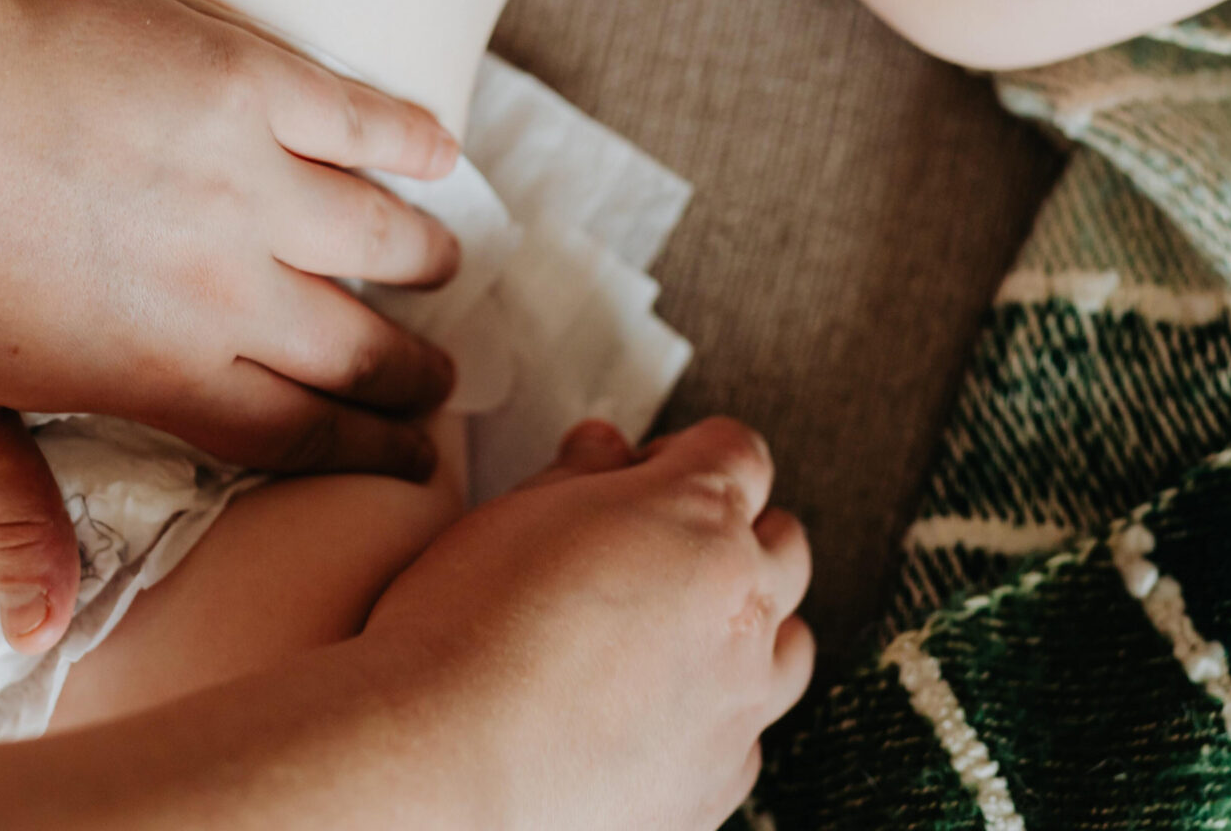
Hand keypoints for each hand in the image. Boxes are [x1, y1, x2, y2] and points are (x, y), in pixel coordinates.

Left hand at [0, 0, 464, 655]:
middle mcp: (228, 286)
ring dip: (424, 259)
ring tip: (439, 263)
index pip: (300, 437)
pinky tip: (439, 152)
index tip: (412, 463)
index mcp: (162, 370)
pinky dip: (413, 140)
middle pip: (359, 350)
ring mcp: (248, 177)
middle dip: (412, 376)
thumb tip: (38, 636)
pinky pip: (364, 119)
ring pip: (383, 236)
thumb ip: (9, 513)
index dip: (369, 455)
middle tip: (435, 379)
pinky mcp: (248, 79)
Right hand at [360, 418, 816, 828]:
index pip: (738, 454)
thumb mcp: (508, 513)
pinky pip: (749, 733)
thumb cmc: (458, 633)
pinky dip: (715, 712)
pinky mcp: (719, 780)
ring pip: (790, 643)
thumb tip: (606, 450)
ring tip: (672, 634)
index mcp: (693, 519)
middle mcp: (738, 608)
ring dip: (747, 624)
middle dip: (731, 532)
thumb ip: (578, 472)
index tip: (648, 470)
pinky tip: (650, 712)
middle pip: (782, 544)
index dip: (688, 453)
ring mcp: (738, 702)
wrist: (439, 762)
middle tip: (655, 547)